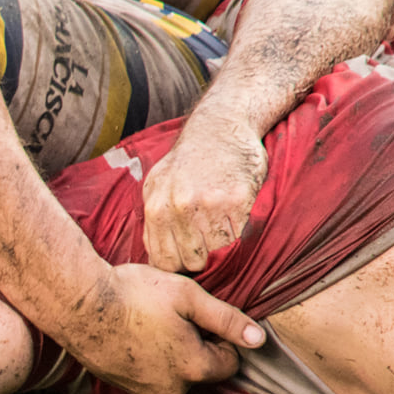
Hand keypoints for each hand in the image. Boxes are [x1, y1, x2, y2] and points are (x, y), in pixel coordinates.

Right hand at [62, 265, 264, 393]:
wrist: (78, 306)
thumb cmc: (134, 296)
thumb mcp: (188, 297)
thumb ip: (226, 320)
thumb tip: (258, 339)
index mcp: (194, 368)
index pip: (230, 362)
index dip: (221, 336)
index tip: (200, 316)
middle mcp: (172, 389)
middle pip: (201, 370)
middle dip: (195, 346)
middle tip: (173, 316)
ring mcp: (144, 391)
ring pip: (174, 374)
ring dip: (171, 353)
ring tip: (150, 324)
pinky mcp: (123, 386)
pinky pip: (149, 375)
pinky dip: (148, 358)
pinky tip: (133, 333)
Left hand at [141, 111, 268, 272]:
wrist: (219, 127)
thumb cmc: (186, 162)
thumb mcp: (156, 187)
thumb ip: (152, 224)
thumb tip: (153, 260)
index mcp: (157, 209)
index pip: (165, 262)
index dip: (178, 266)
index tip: (187, 258)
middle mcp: (181, 208)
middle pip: (193, 261)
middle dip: (201, 258)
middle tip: (208, 242)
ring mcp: (211, 204)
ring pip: (219, 252)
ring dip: (223, 246)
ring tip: (222, 226)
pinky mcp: (239, 199)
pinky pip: (241, 234)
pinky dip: (241, 232)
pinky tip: (236, 215)